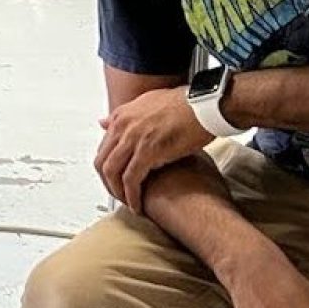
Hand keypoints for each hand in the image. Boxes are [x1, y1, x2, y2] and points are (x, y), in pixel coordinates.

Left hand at [96, 86, 213, 212]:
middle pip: (102, 161)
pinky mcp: (148, 151)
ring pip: (112, 172)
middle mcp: (123, 126)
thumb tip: (104, 122)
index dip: (107, 168)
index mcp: (122, 115)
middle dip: (108, 183)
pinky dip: (132, 195)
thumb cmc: (186, 104)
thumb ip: (125, 115)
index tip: (114, 180)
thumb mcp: (148, 102)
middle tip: (118, 195)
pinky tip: (138, 205)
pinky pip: (131, 179)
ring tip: (128, 203)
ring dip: (118, 192)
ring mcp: (134, 138)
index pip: (104, 147)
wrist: (205, 104)